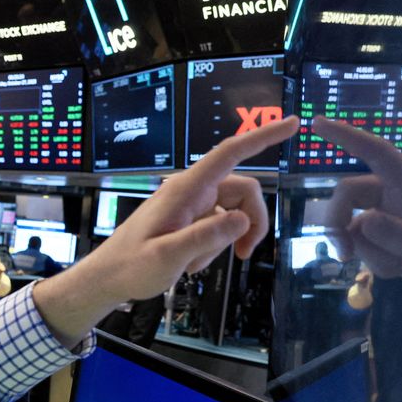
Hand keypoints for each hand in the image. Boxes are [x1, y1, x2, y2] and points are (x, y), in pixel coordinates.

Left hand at [34, 116, 298, 347]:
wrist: (108, 278)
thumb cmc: (131, 266)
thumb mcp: (167, 257)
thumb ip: (205, 237)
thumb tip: (242, 219)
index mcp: (185, 189)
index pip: (230, 153)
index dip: (263, 137)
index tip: (293, 124)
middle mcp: (191, 191)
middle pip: (244, 190)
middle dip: (253, 221)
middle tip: (245, 254)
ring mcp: (191, 205)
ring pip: (234, 211)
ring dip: (229, 239)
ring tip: (199, 265)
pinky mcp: (189, 219)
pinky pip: (219, 226)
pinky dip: (215, 246)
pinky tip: (192, 264)